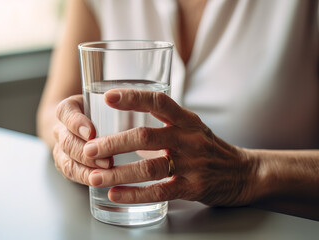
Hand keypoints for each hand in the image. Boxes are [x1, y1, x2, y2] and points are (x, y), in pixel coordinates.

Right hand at [53, 95, 112, 183]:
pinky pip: (72, 174)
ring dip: (87, 168)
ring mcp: (61, 149)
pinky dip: (85, 178)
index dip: (76, 123)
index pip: (66, 112)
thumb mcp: (106, 103)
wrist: (85, 127)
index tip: (92, 132)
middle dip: (87, 152)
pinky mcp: (66, 164)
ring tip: (106, 171)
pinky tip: (100, 181)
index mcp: (69, 109)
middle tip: (107, 160)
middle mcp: (61, 129)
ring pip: (67, 161)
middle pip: (67, 142)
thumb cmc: (101, 112)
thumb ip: (118, 102)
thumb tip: (138, 102)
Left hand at [84, 89, 261, 206]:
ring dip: (118, 173)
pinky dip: (134, 194)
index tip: (108, 96)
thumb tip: (127, 119)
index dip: (133, 97)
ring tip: (95, 177)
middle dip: (113, 143)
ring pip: (148, 167)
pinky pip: (158, 192)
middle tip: (90, 149)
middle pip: (145, 137)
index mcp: (186, 120)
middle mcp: (188, 138)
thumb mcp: (192, 127)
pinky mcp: (192, 188)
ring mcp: (191, 164)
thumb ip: (164, 122)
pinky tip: (115, 195)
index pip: (158, 101)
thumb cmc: (210, 148)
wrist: (244, 173)